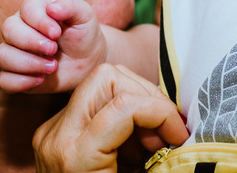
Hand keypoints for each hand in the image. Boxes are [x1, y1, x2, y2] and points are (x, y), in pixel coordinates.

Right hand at [0, 0, 106, 92]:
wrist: (87, 61)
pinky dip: (20, 82)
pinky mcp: (15, 74)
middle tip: (53, 49)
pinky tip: (40, 80)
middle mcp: (20, 27)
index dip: (39, 21)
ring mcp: (15, 51)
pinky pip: (4, 80)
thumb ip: (70, 6)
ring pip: (3, 55)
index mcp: (35, 8)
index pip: (26, 8)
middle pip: (8, 30)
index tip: (57, 33)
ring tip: (53, 66)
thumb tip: (52, 8)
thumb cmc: (84, 34)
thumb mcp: (84, 15)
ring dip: (28, 63)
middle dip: (31, 42)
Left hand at [34, 64, 188, 172]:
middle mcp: (58, 136)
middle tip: (164, 132)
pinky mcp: (53, 132)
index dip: (161, 113)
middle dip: (146, 97)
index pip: (124, 104)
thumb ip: (157, 159)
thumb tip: (184, 135)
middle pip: (108, 78)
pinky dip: (119, 114)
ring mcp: (52, 131)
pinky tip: (133, 143)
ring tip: (152, 138)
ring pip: (100, 83)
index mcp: (75, 157)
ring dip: (135, 102)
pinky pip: (92, 103)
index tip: (179, 137)